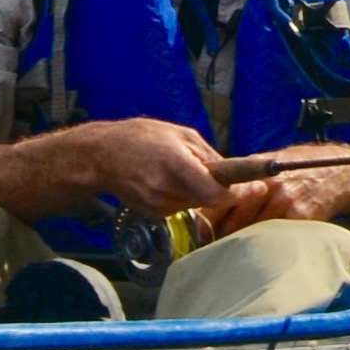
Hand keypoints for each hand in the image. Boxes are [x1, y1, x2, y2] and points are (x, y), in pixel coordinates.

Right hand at [64, 116, 230, 220]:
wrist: (102, 156)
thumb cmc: (142, 138)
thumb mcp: (181, 135)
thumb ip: (210, 155)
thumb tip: (234, 172)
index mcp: (175, 164)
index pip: (215, 193)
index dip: (235, 192)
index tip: (248, 185)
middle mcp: (166, 189)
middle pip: (209, 200)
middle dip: (218, 189)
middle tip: (215, 172)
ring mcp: (157, 205)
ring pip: (196, 205)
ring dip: (199, 192)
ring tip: (181, 172)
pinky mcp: (152, 215)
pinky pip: (180, 207)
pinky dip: (183, 196)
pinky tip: (167, 181)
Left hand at [192, 142, 349, 241]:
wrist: (339, 173)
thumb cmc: (301, 168)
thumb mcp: (270, 162)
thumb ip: (245, 178)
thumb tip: (211, 192)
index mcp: (255, 171)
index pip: (220, 198)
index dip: (206, 217)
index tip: (197, 231)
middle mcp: (266, 186)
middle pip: (232, 221)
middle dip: (220, 237)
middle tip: (210, 249)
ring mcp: (283, 203)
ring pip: (251, 233)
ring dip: (240, 246)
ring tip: (232, 254)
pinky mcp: (299, 218)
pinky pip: (273, 238)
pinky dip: (264, 246)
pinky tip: (261, 251)